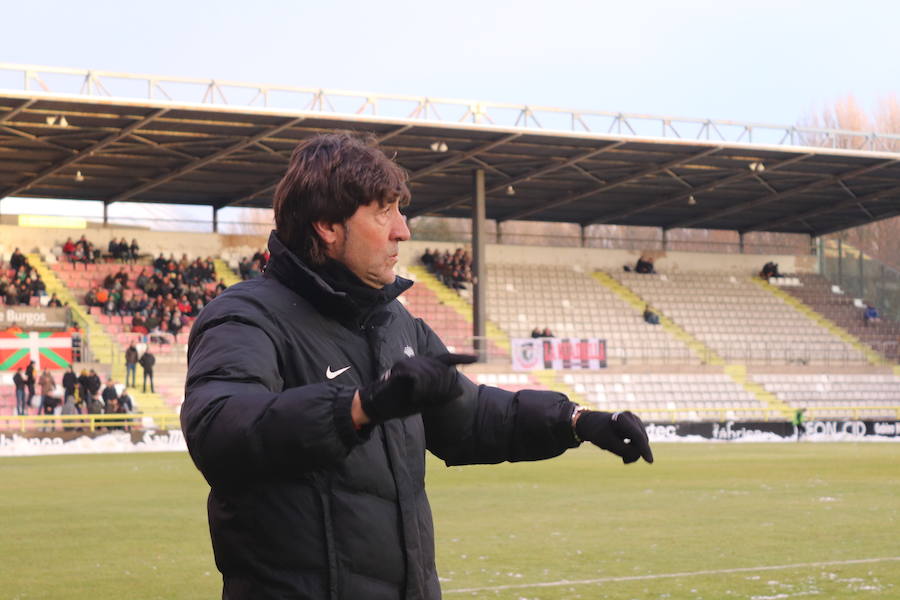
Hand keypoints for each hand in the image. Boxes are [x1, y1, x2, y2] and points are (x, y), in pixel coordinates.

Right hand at [359, 353, 476, 423]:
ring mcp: (409, 362)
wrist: (378, 406)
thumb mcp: (426, 402)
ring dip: (428, 392)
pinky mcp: (401, 368)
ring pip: (433, 375)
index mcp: (424, 366)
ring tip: (416, 398)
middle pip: (443, 371)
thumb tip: (459, 389)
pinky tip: (413, 396)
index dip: (461, 357)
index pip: (446, 358)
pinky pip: (421, 379)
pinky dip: (420, 391)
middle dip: (440, 389)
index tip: (477, 358)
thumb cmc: (400, 403)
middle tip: (425, 399)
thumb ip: (441, 396)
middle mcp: (418, 360)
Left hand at [575, 410, 653, 463]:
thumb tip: (640, 453)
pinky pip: (641, 441)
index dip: (644, 449)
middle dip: (634, 452)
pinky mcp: (637, 425)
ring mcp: (635, 420)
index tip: (650, 461)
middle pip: (641, 440)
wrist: (593, 423)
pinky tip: (626, 451)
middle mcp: (631, 417)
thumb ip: (625, 451)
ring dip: (634, 451)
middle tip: (624, 461)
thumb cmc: (599, 433)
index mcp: (621, 418)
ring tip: (624, 457)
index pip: (637, 436)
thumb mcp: (608, 444)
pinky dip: (634, 447)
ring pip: (642, 442)